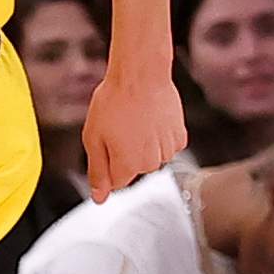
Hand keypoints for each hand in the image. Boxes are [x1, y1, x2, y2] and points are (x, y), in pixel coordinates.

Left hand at [83, 60, 186, 199]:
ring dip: (143, 145)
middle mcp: (151, 163)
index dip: (108, 163)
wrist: (141, 76)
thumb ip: (97, 171)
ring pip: (152, 158)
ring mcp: (168, 150)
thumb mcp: (93, 138)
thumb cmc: (115, 101)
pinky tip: (151, 120)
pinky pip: (166, 146)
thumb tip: (99, 197)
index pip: (116, 182)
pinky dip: (159, 136)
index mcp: (128, 165)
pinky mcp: (179, 137)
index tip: (107, 144)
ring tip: (135, 120)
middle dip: (126, 154)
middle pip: (135, 170)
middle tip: (119, 128)